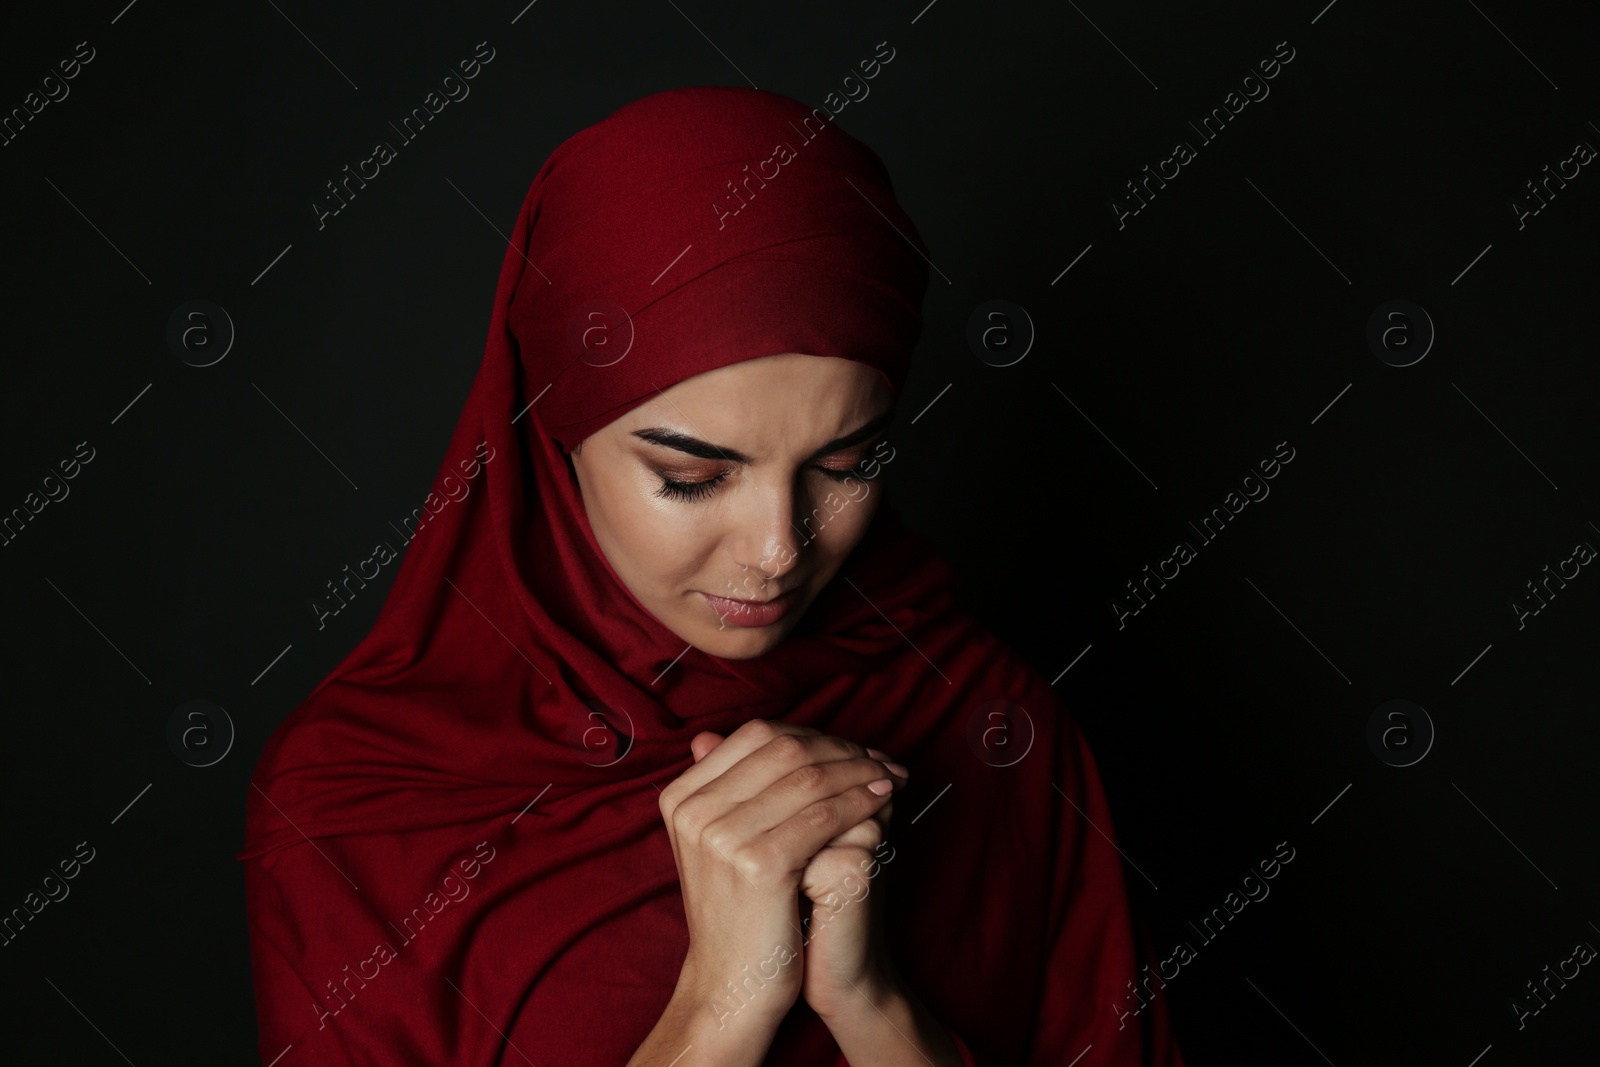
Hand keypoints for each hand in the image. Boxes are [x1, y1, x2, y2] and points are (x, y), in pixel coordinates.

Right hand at [690, 729, 908, 1021]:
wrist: (730, 985)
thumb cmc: (738, 911)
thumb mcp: (721, 841)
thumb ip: (727, 787)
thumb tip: (715, 734)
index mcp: (681, 797)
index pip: (756, 736)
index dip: (811, 735)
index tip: (848, 746)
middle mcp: (694, 810)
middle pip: (783, 749)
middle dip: (840, 748)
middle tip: (879, 757)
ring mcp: (722, 836)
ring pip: (808, 778)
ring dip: (859, 770)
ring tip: (889, 775)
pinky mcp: (758, 864)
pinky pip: (823, 815)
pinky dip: (860, 801)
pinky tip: (882, 800)